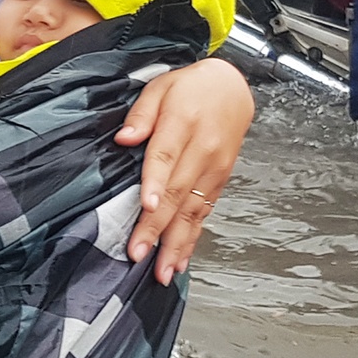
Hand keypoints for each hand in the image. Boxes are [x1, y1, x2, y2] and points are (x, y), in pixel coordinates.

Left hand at [117, 56, 252, 283]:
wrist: (232, 88)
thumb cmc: (192, 87)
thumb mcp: (160, 86)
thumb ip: (141, 114)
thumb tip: (124, 137)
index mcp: (183, 123)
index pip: (166, 156)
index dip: (156, 183)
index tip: (146, 206)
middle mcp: (202, 150)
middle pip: (177, 192)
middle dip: (158, 227)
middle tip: (140, 253)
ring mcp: (214, 169)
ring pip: (193, 211)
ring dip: (176, 243)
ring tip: (162, 270)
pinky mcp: (219, 181)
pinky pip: (204, 214)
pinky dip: (192, 239)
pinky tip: (179, 259)